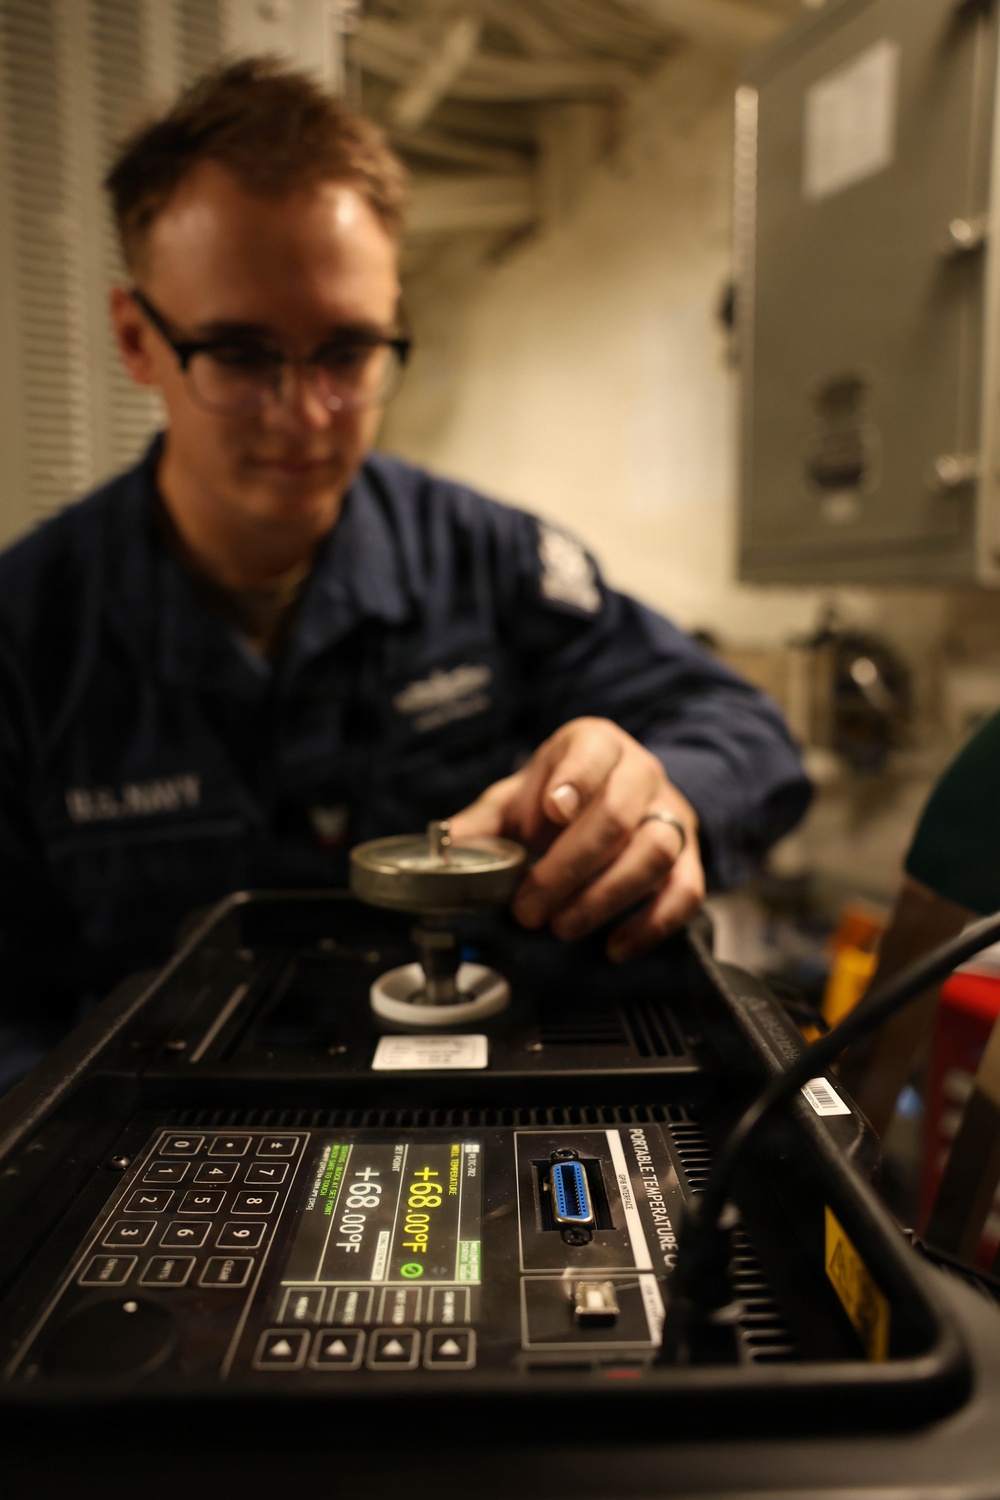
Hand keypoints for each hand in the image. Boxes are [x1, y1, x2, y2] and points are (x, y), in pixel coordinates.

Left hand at [448, 717, 703, 961]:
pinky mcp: (690, 856)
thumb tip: (445, 850)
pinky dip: (652, 924)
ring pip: (655, 852)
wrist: (612, 799)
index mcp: (594, 744)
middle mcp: (639, 773)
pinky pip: (685, 890)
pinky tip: (615, 946)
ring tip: (563, 926)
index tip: (552, 811)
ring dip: (605, 897)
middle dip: (569, 866)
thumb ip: (483, 824)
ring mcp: (670, 814)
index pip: (591, 752)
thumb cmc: (558, 800)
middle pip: (617, 814)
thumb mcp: (516, 800)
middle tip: (530, 906)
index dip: (574, 781)